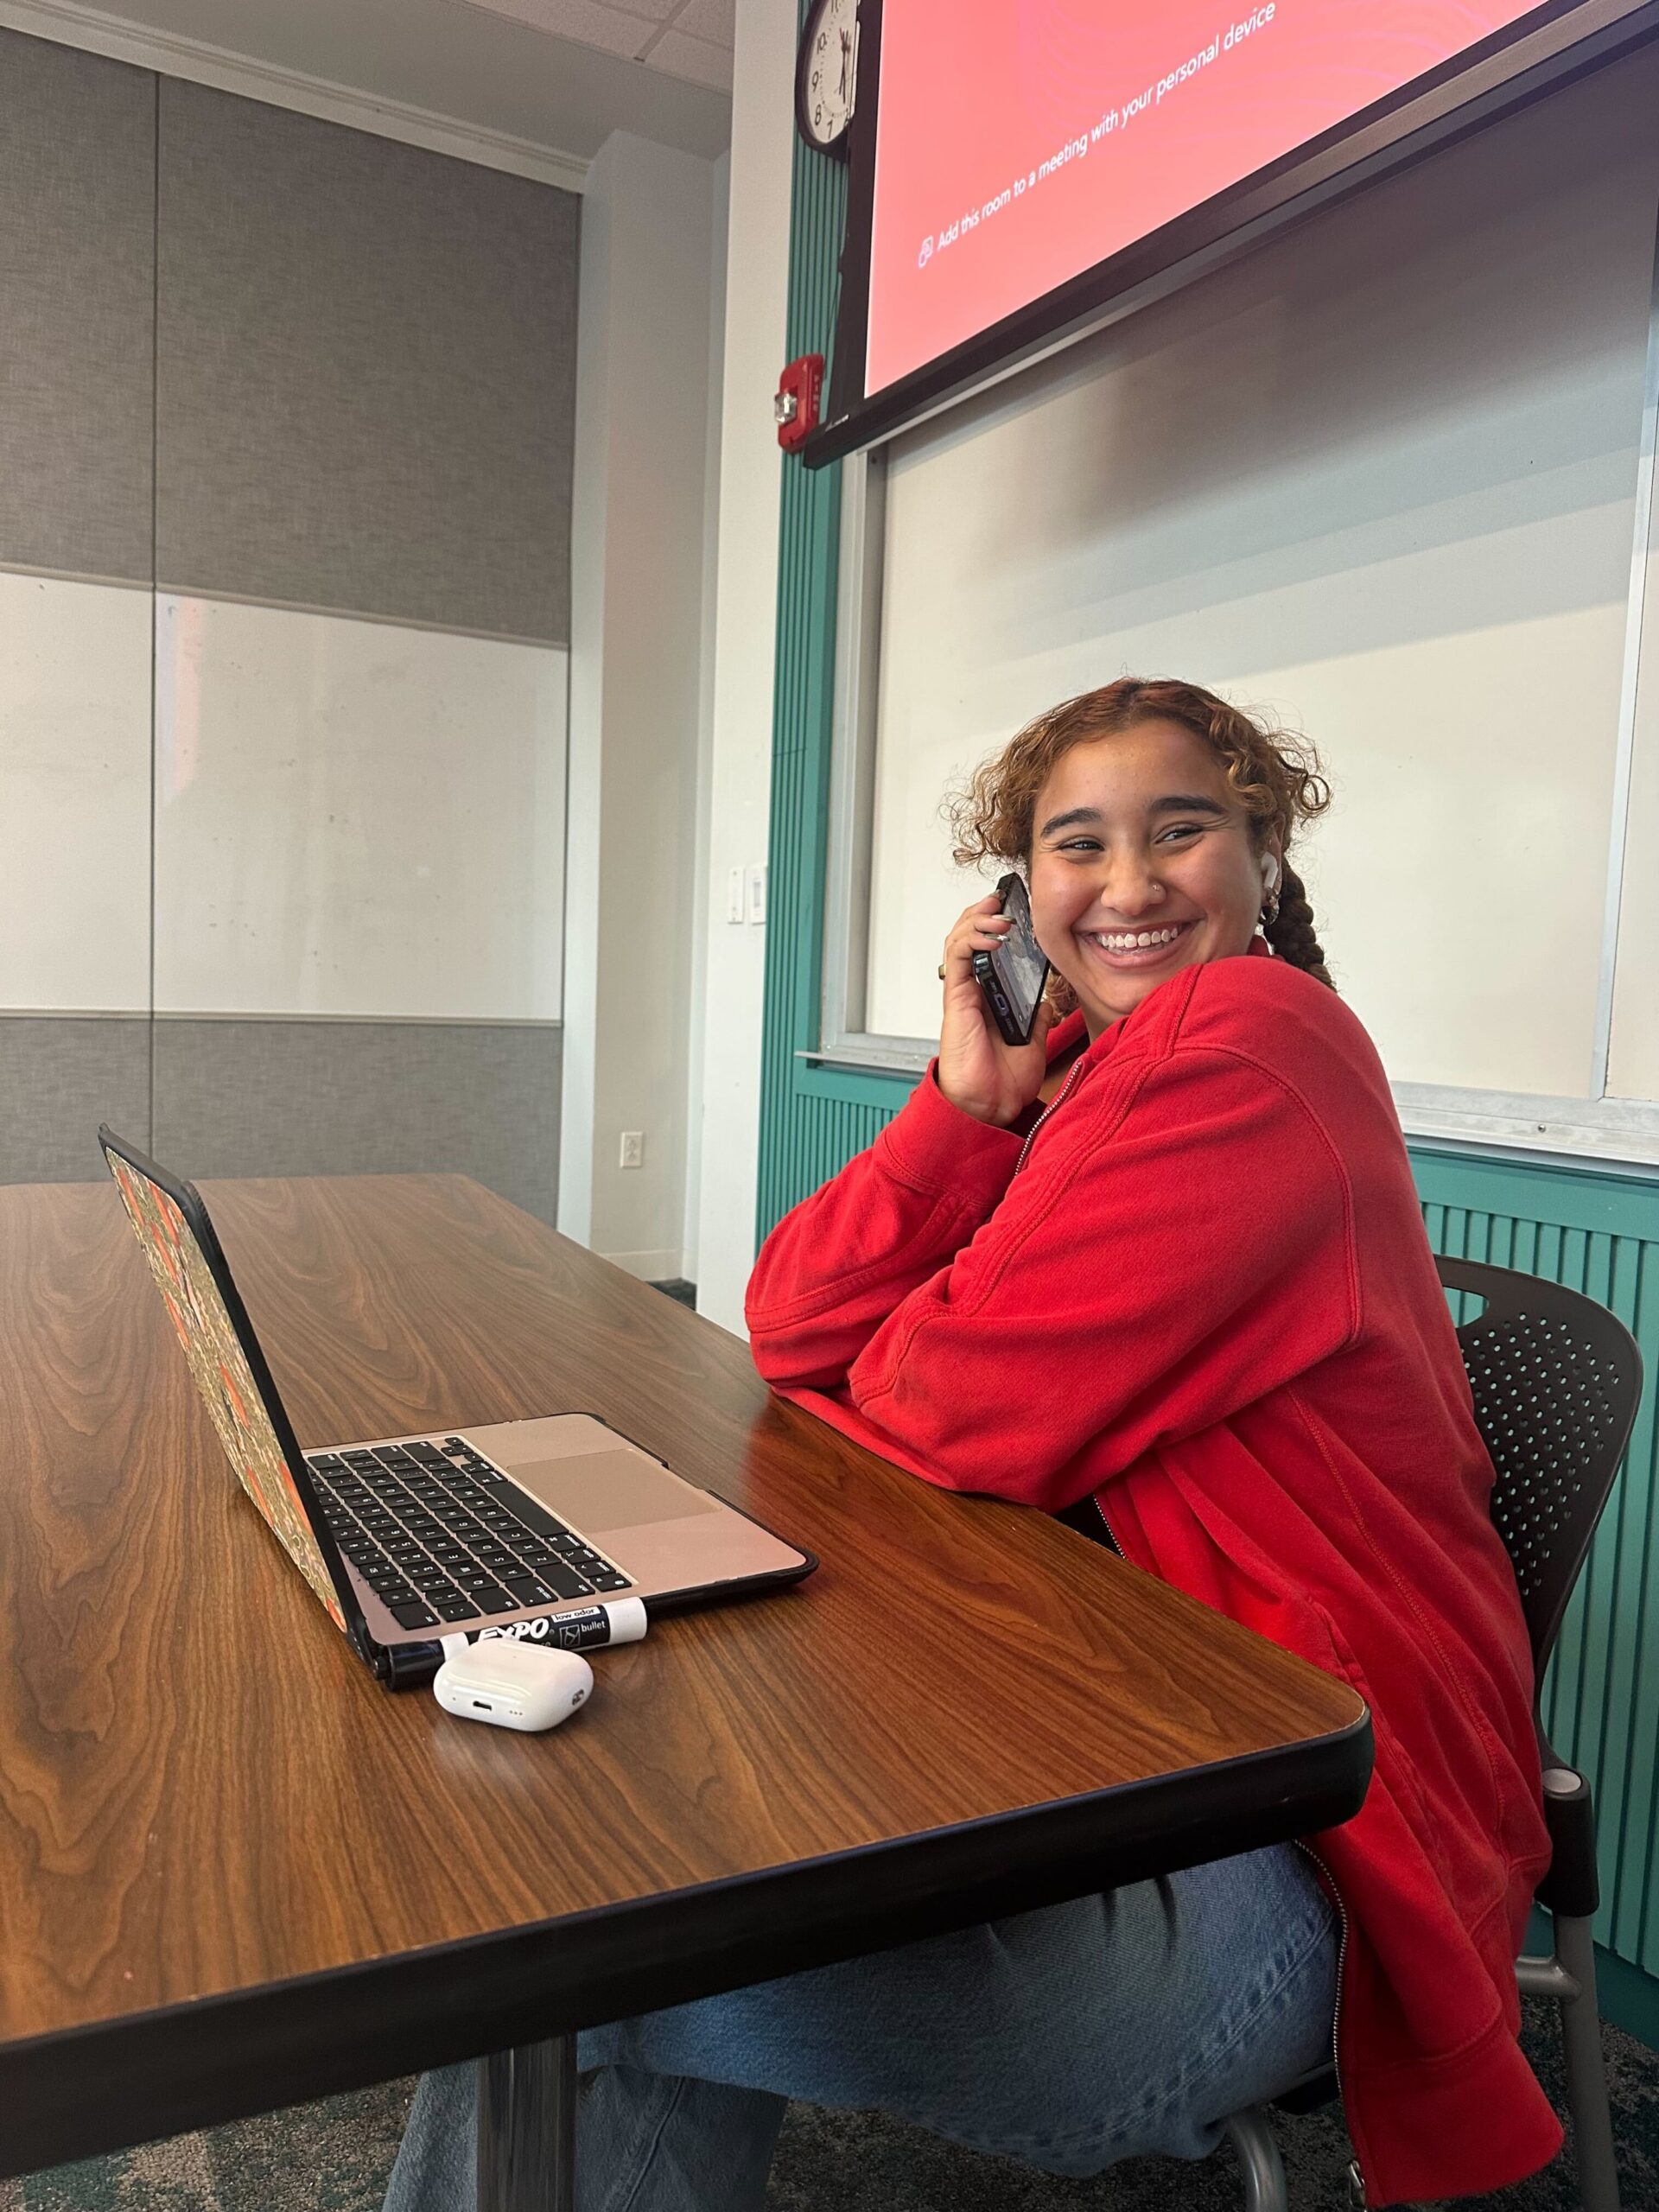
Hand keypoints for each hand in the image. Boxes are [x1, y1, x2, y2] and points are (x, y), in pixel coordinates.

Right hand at [936, 894, 1057, 1126]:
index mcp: (991, 995)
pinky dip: (972, 939)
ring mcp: (964, 991)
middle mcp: (974, 988)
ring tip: (1000, 913)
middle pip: (969, 935)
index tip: (1019, 906)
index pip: (989, 946)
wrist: (991, 1105)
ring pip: (958, 938)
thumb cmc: (1003, 1080)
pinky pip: (958, 957)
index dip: (999, 922)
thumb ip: (1036, 1015)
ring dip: (978, 919)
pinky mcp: (957, 997)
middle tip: (1005, 898)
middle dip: (984, 912)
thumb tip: (1047, 999)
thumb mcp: (1034, 1039)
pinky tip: (993, 936)